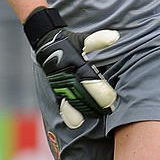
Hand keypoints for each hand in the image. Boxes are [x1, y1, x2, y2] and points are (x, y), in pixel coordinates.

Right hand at [24, 7, 118, 128]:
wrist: (45, 44)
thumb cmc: (68, 43)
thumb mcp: (82, 39)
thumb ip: (97, 40)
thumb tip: (114, 37)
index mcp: (75, 64)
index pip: (89, 81)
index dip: (101, 92)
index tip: (111, 99)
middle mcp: (66, 76)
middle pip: (82, 95)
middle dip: (96, 104)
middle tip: (108, 109)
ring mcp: (60, 85)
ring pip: (72, 103)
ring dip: (85, 110)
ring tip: (97, 116)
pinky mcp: (55, 91)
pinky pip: (61, 105)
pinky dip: (68, 115)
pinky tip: (76, 122)